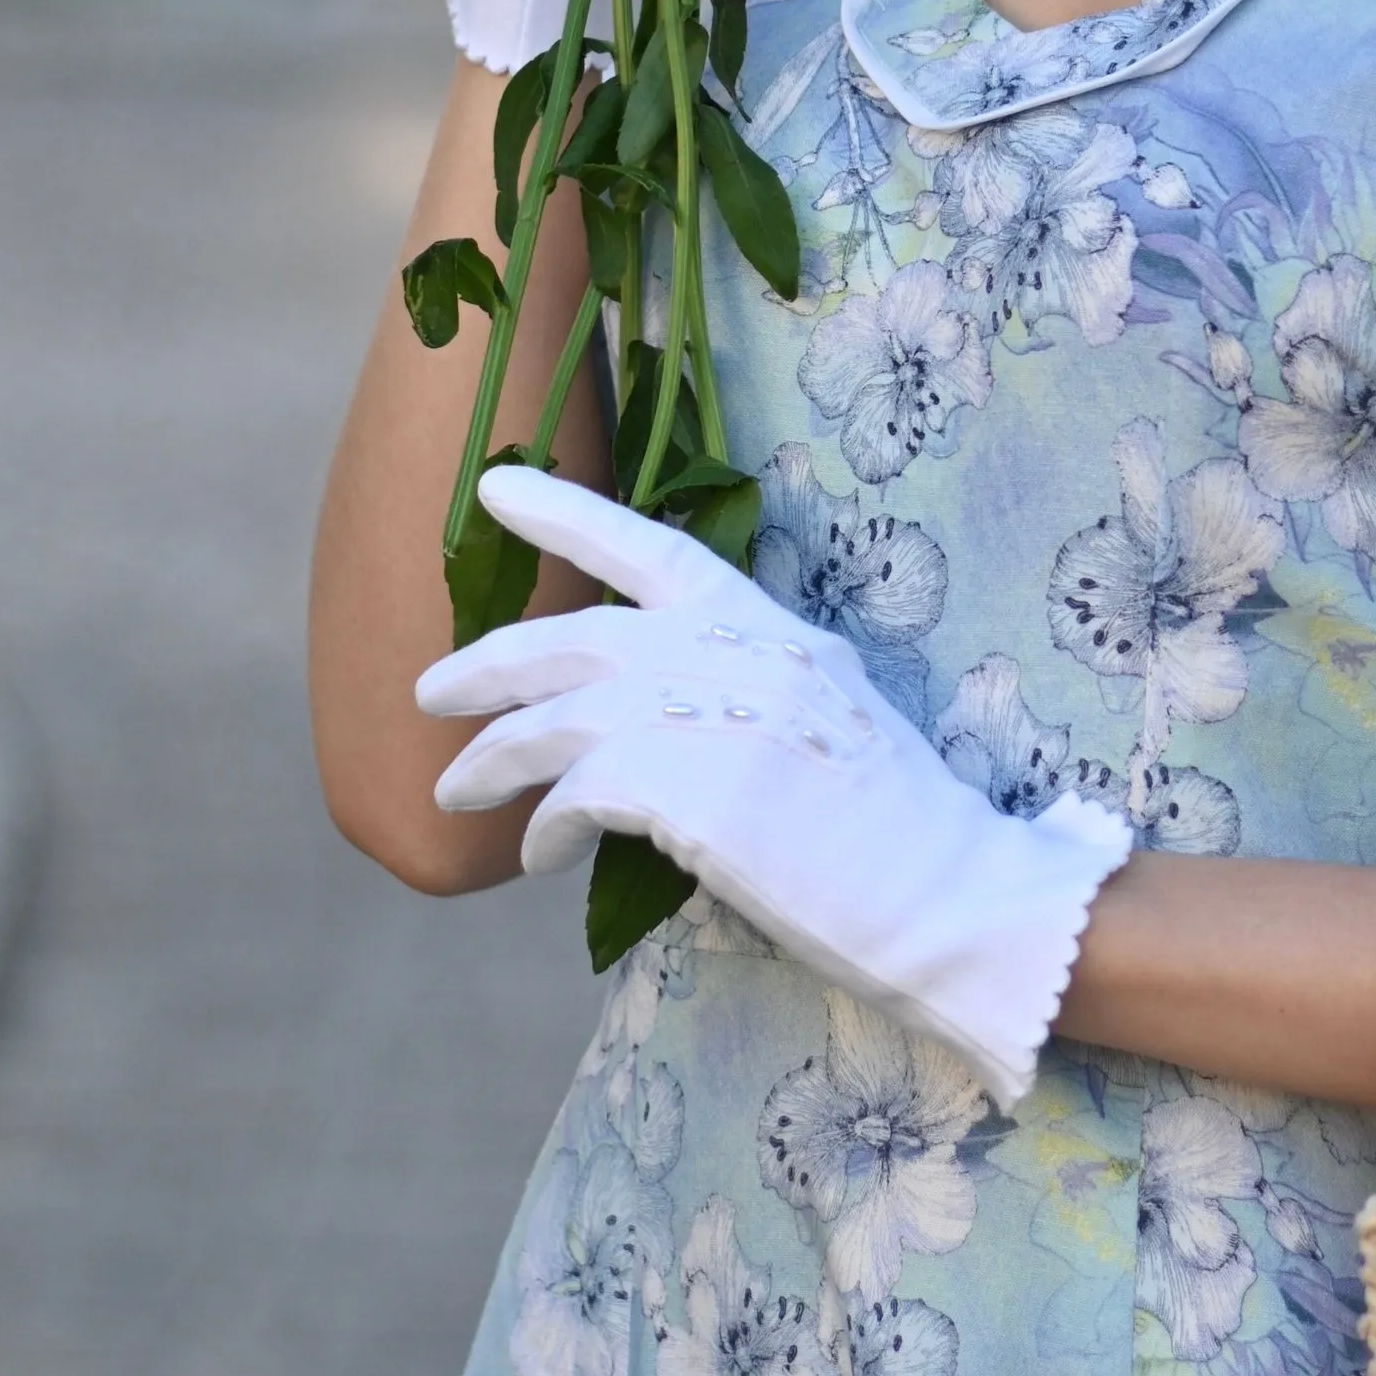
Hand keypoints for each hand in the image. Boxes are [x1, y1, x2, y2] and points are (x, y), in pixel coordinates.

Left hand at [417, 470, 1133, 1111]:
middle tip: (430, 690)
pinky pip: (578, 794)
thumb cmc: (887, 823)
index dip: (566, 513)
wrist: (944, 889)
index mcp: (768, 625)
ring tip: (456, 791)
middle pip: (575, 640)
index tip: (494, 486)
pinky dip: (546, 825)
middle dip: (489, 663)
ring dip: (492, 758)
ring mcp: (710, 715)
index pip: (651, 548)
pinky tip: (539, 854)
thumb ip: (737, 693)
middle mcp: (733, 653)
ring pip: (557, 719)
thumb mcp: (819, 716)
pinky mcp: (690, 788)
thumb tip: (648, 722)